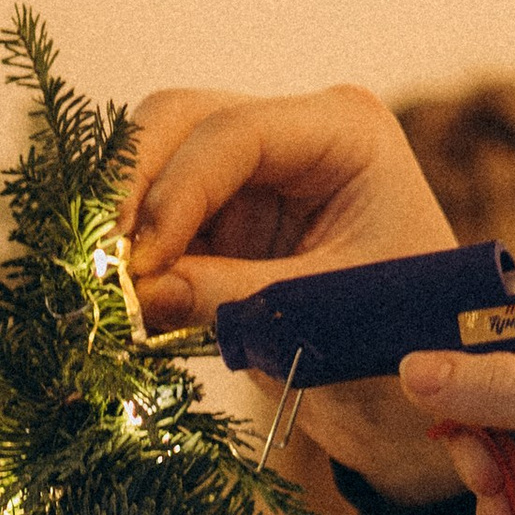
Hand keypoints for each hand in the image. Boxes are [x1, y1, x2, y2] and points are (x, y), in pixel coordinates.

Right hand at [120, 87, 462, 498]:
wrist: (414, 394)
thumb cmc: (402, 345)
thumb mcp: (323, 319)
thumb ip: (232, 297)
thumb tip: (136, 292)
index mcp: (345, 133)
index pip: (234, 134)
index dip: (173, 193)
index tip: (139, 262)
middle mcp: (296, 133)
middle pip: (180, 120)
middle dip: (131, 187)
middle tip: (100, 261)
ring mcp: (256, 171)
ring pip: (156, 158)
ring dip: (124, 217)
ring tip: (108, 284)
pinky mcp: (226, 215)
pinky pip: (158, 216)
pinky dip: (134, 251)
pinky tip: (121, 296)